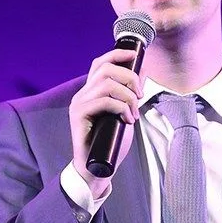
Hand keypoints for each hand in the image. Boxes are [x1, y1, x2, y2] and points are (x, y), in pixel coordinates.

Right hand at [69, 48, 143, 196]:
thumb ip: (130, 94)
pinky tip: (127, 120)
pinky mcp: (78, 115)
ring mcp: (79, 104)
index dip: (117, 54)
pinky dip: (120, 107)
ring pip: (106, 84)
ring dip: (127, 97)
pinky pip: (103, 101)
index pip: (100, 63)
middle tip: (139, 96)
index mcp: (91, 91)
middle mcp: (82, 94)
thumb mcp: (125, 113)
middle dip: (129, 78)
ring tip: (133, 114)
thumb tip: (142, 73)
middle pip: (105, 69)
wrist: (96, 168)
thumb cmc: (110, 142)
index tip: (135, 55)